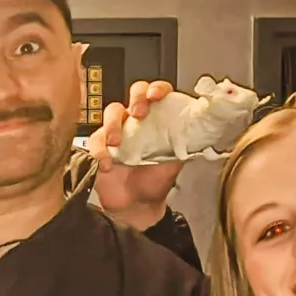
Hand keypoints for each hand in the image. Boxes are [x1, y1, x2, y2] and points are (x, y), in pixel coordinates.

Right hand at [86, 80, 186, 228]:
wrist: (137, 206)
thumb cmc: (156, 182)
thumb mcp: (177, 162)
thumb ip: (186, 144)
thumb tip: (201, 131)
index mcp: (159, 119)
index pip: (158, 94)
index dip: (157, 89)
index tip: (157, 95)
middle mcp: (138, 121)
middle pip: (134, 94)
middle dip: (136, 98)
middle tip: (138, 113)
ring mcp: (118, 131)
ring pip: (111, 113)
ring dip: (113, 124)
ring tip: (117, 142)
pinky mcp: (100, 146)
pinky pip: (95, 140)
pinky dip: (99, 151)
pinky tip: (107, 164)